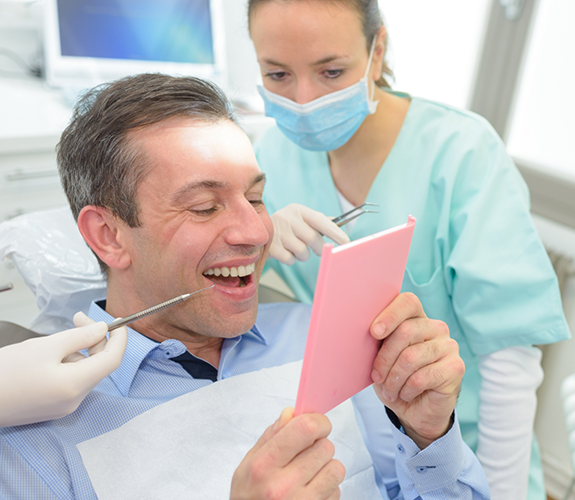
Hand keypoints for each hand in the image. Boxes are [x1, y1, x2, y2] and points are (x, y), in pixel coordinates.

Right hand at [0, 312, 126, 426]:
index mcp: (76, 386)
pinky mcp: (52, 407)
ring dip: (80, 351)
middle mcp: (74, 400)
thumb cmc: (6, 372)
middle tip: (79, 318)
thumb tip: (103, 329)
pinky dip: (69, 363)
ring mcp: (63, 407)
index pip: (113, 360)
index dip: (120, 338)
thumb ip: (80, 337)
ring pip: (85, 372)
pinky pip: (72, 381)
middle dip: (95, 339)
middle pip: (99, 365)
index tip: (118, 321)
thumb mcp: (46, 346)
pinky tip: (50, 354)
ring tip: (56, 339)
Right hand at [230, 407, 344, 499]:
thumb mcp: (247, 465)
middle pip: (325, 447)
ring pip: (336, 468)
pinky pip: (337, 491)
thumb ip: (270, 436)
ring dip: (326, 467)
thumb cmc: (248, 497)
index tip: (317, 424)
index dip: (317, 421)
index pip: (305, 429)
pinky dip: (328, 489)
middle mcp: (283, 486)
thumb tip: (291, 413)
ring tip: (308, 475)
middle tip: (305, 455)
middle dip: (318, 446)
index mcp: (264, 465)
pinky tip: (310, 493)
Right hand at [269, 204, 349, 264]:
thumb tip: (339, 224)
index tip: (346, 241)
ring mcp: (277, 231)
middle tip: (317, 250)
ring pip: (302, 251)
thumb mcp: (300, 219)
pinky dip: (291, 260)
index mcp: (298, 210)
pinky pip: (290, 259)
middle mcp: (287, 217)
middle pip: (312, 238)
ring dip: (303, 255)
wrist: (254, 229)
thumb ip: (318, 221)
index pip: (320, 219)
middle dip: (318, 248)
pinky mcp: (270, 245)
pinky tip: (285, 252)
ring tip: (295, 249)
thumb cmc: (286, 226)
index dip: (334, 231)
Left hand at [370, 293, 463, 448]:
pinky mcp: (455, 367)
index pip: (408, 302)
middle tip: (376, 377)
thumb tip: (367, 331)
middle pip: (405, 331)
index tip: (374, 332)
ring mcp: (448, 346)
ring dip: (393, 379)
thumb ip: (378, 341)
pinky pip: (422, 377)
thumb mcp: (380, 358)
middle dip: (384, 357)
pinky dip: (406, 390)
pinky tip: (405, 394)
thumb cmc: (395, 378)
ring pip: (411, 357)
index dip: (390, 315)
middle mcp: (436, 327)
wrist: (415, 410)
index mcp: (416, 318)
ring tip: (389, 390)